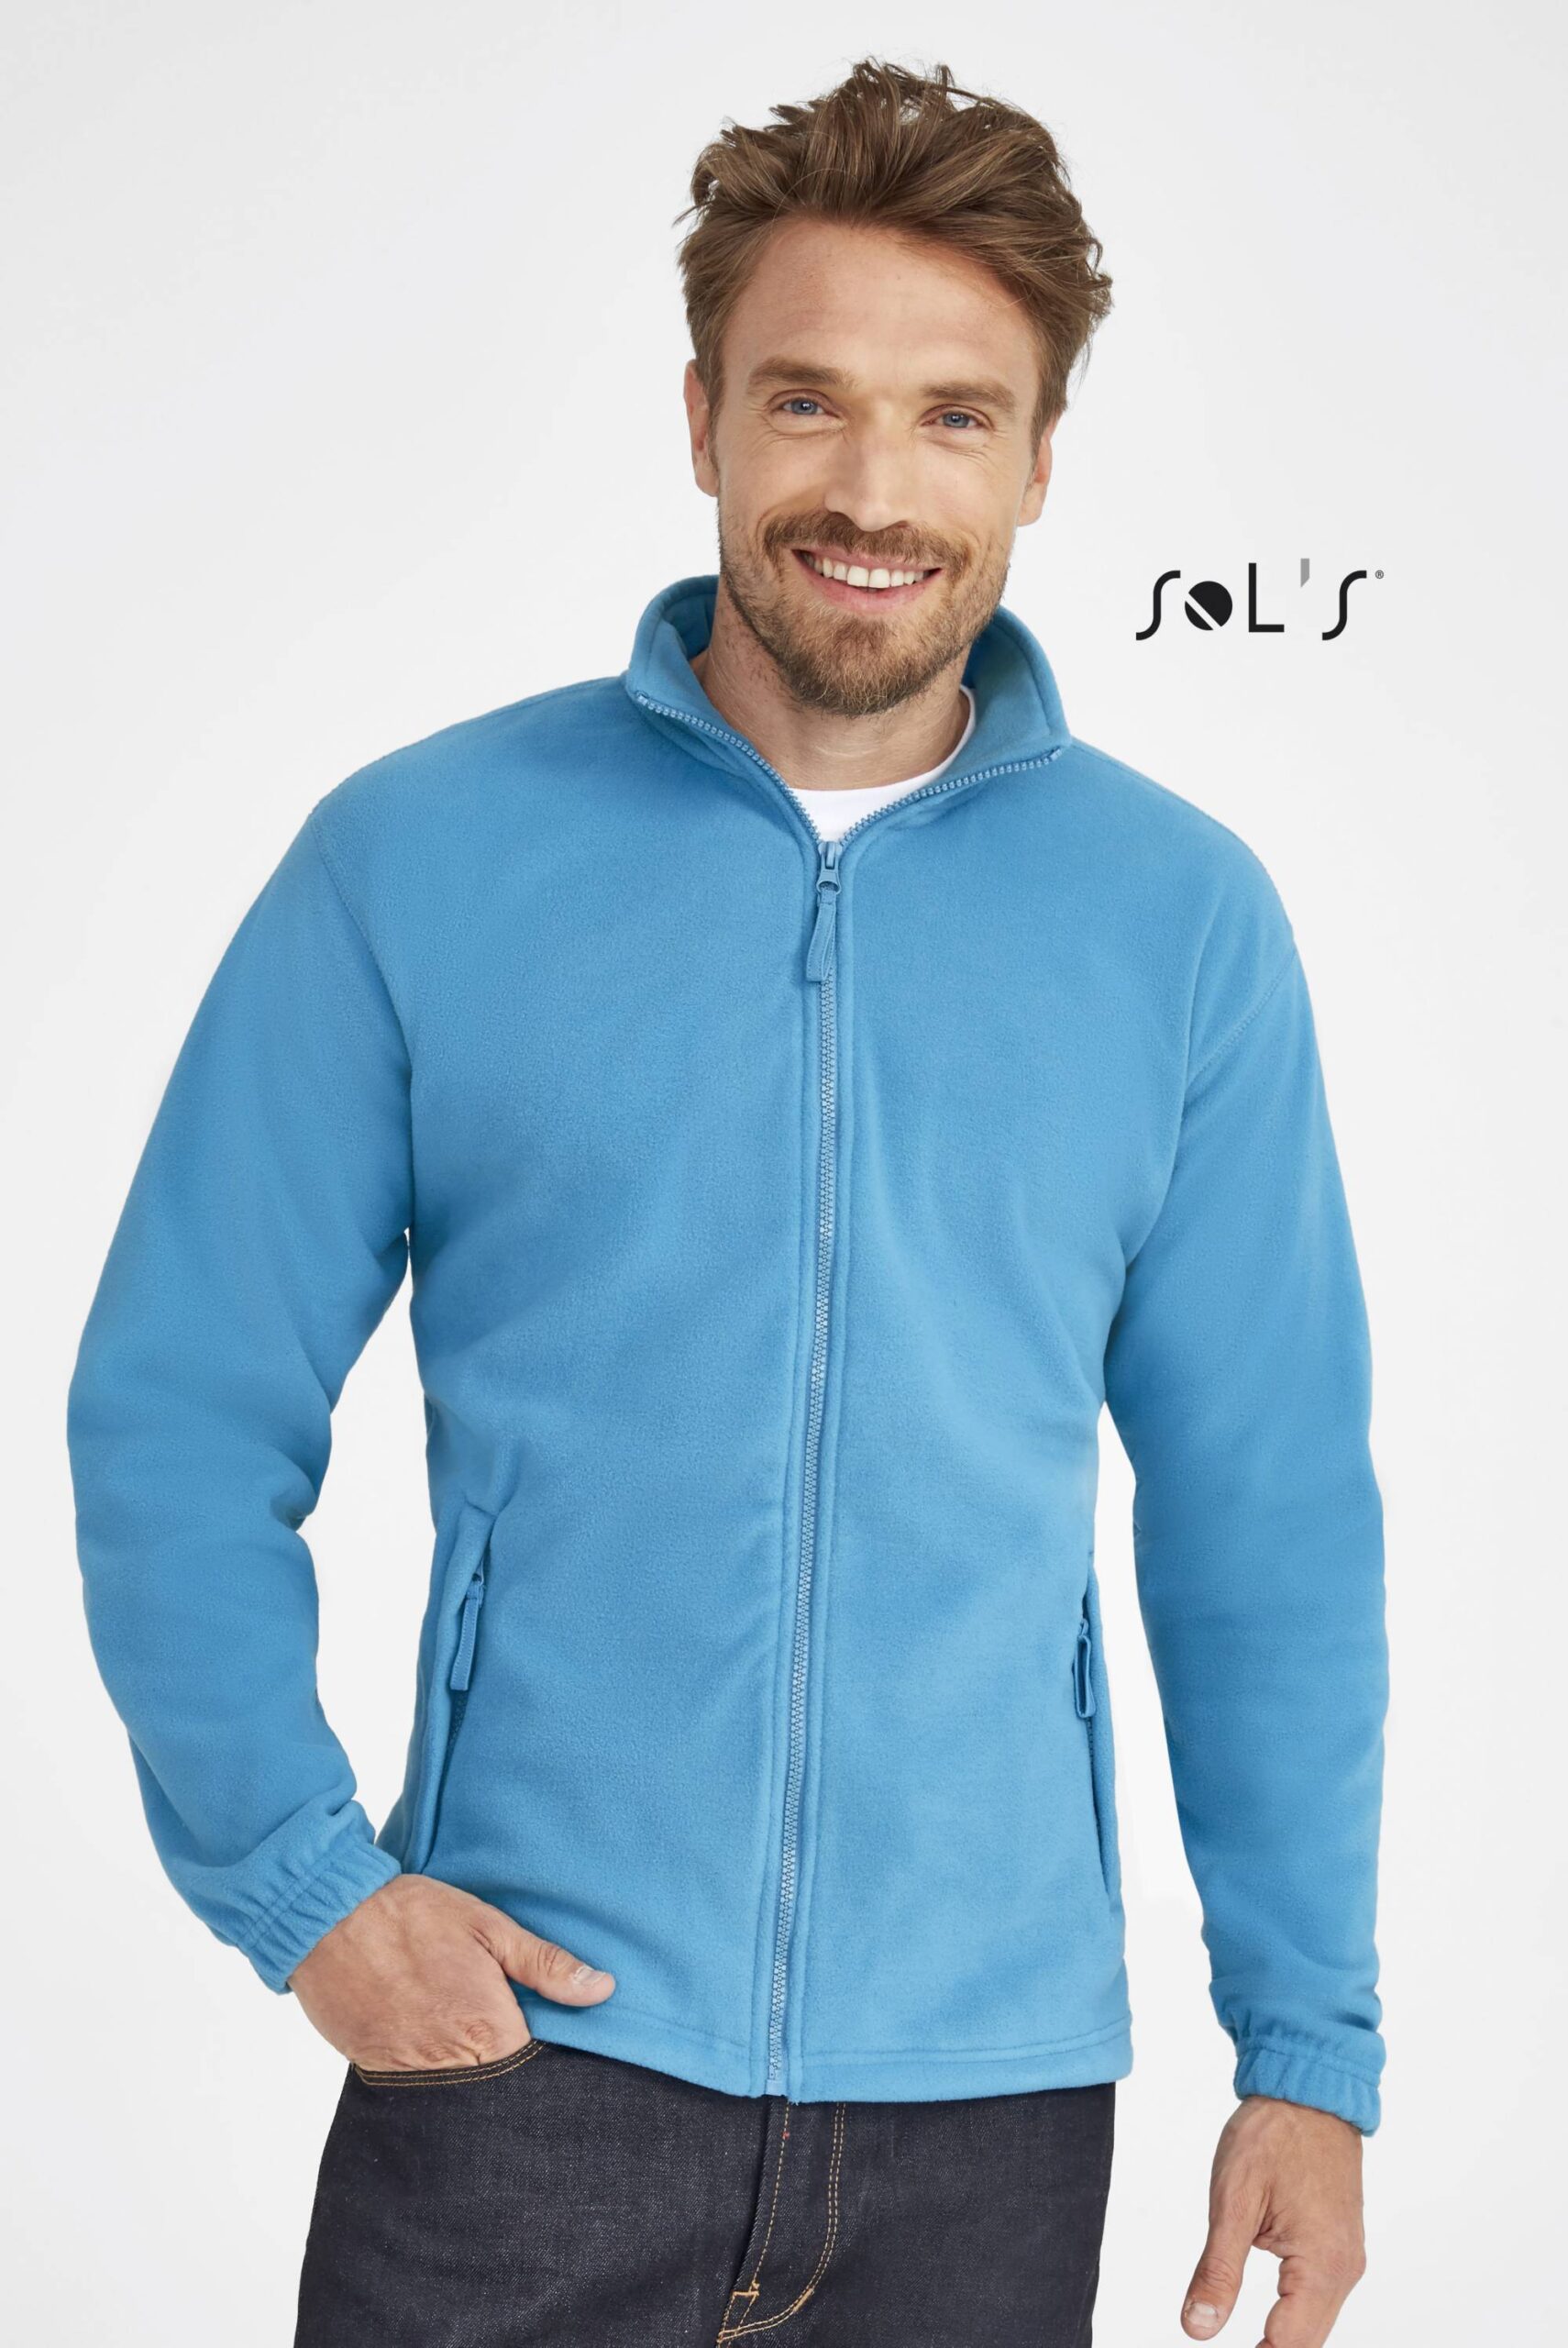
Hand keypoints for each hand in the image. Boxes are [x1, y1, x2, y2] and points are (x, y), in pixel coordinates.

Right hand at [287, 1873, 615, 2070]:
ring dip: (467, 2077)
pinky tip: (431, 2039)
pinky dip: (429, 2073)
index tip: (545, 2039)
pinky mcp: (377, 2074)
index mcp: (489, 2032)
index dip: (545, 2060)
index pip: (536, 2072)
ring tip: (461, 2035)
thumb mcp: (488, 1926)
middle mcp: (451, 2068)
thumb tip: (603, 1989)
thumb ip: (546, 1964)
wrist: (328, 1918)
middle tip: (497, 2031)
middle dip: (507, 2075)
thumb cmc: (413, 1915)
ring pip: (457, 2097)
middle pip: (497, 2092)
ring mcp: (410, 2077)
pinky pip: (417, 2091)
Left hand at [1182, 2095, 1366, 2346]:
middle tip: (1225, 2341)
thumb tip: (1198, 2329)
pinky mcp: (1340, 2246)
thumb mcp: (1233, 2201)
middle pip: (1307, 2342)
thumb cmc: (1274, 2134)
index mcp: (1322, 2264)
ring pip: (1315, 2324)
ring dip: (1282, 2338)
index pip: (1289, 2345)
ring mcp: (1346, 2259)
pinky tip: (1267, 2320)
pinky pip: (1319, 2298)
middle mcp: (1344, 2270)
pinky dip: (1294, 2315)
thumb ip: (1217, 2271)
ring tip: (1244, 2342)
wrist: (1309, 2091)